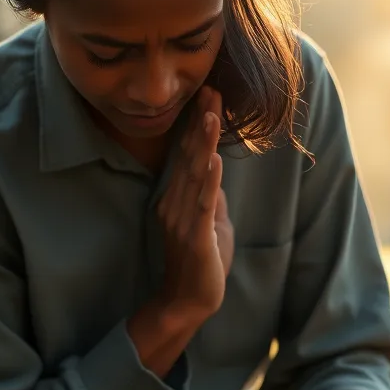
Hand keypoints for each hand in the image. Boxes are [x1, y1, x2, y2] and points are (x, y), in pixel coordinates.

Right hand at [156, 86, 233, 319]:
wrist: (187, 301)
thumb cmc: (202, 265)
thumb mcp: (211, 223)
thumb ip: (211, 197)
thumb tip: (215, 170)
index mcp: (176, 198)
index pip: (187, 153)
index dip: (197, 124)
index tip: (207, 95)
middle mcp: (173, 203)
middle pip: (188, 154)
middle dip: (201, 121)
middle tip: (210, 88)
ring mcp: (182, 219)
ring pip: (193, 173)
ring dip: (203, 142)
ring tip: (211, 112)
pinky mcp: (194, 235)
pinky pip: (201, 203)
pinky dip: (208, 180)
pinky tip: (213, 159)